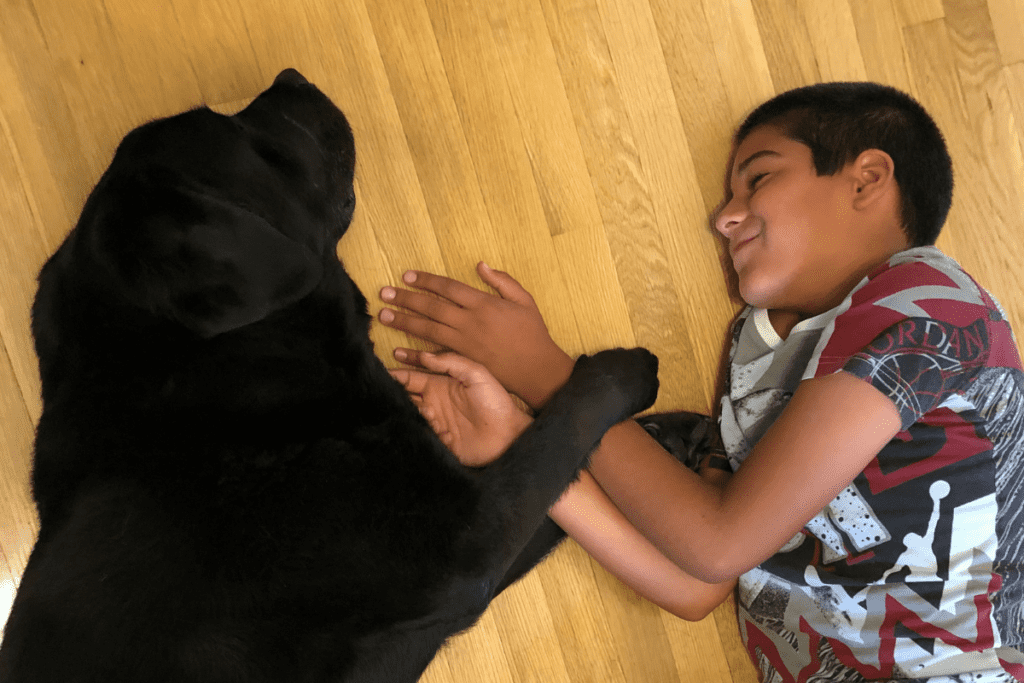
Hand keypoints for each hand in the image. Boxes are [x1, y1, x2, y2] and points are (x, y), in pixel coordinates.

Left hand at [379, 262, 574, 410]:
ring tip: (383, 316)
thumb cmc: (533, 332)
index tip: (406, 276)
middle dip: (406, 299)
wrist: (537, 369)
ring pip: (428, 330)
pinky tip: (398, 351)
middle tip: (383, 293)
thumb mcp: (524, 300)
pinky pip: (435, 355)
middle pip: (432, 308)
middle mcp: (470, 323)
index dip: (426, 281)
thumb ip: (502, 281)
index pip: (448, 288)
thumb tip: (480, 265)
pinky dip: (415, 354)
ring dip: (404, 322)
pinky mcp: (464, 362)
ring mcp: (465, 344)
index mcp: (484, 304)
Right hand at [390, 351, 532, 466]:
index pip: (410, 378)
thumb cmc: (496, 402)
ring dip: (416, 414)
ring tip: (432, 413)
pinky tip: (446, 432)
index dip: (396, 373)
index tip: (384, 371)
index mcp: (440, 385)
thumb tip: (424, 355)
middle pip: (405, 397)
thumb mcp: (477, 374)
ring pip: (410, 417)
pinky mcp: (438, 442)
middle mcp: (433, 403)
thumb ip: (451, 362)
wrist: (509, 434)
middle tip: (395, 395)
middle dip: (397, 395)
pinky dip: (428, 432)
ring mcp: (434, 423)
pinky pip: (422, 436)